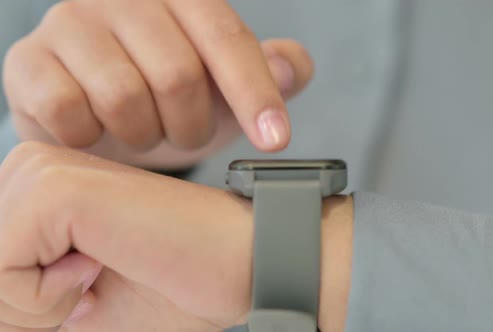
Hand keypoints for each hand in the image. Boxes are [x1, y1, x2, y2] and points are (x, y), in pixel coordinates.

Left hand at [0, 142, 351, 330]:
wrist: (244, 260)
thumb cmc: (176, 284)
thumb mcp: (72, 303)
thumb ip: (20, 298)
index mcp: (39, 189)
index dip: (27, 303)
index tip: (90, 283)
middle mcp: (34, 166)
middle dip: (26, 304)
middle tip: (96, 280)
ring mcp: (44, 170)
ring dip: (35, 303)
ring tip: (101, 271)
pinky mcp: (57, 187)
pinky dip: (43, 296)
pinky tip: (101, 263)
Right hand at [3, 0, 313, 167]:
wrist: (100, 117)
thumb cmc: (170, 99)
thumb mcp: (228, 88)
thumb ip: (268, 70)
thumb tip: (290, 68)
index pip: (226, 39)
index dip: (256, 94)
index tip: (276, 142)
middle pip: (177, 74)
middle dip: (192, 125)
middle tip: (186, 134)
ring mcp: (70, 24)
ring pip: (123, 97)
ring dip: (145, 136)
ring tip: (145, 134)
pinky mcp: (28, 61)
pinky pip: (67, 111)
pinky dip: (93, 139)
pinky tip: (99, 135)